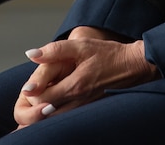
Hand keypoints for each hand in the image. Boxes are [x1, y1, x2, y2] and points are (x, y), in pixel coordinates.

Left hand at [14, 28, 159, 128]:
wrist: (135, 65)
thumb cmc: (110, 54)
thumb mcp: (82, 45)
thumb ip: (55, 49)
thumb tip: (31, 54)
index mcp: (75, 86)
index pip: (41, 98)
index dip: (32, 93)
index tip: (30, 85)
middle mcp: (78, 101)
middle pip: (45, 113)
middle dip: (34, 105)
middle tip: (32, 95)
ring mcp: (84, 107)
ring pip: (55, 118)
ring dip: (44, 112)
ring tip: (40, 102)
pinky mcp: (88, 108)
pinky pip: (66, 116)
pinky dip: (55, 113)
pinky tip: (54, 105)